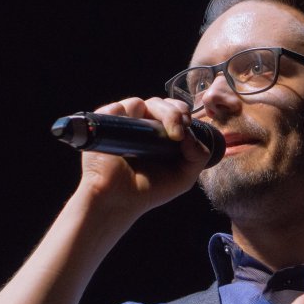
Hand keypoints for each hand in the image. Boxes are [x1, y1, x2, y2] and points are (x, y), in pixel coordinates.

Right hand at [78, 96, 211, 217]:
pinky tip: (140, 127)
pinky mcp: (106, 124)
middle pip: (160, 104)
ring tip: (171, 133)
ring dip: (162, 112)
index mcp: (158, 135)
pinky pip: (119, 108)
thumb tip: (191, 134)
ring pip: (141, 103)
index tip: (188, 125)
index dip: (182, 112)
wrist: (119, 201)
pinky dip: (131, 112)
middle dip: (175, 111)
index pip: (172, 111)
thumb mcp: (184, 177)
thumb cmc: (148, 191)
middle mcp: (140, 127)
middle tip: (181, 128)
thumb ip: (198, 156)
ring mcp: (123, 124)